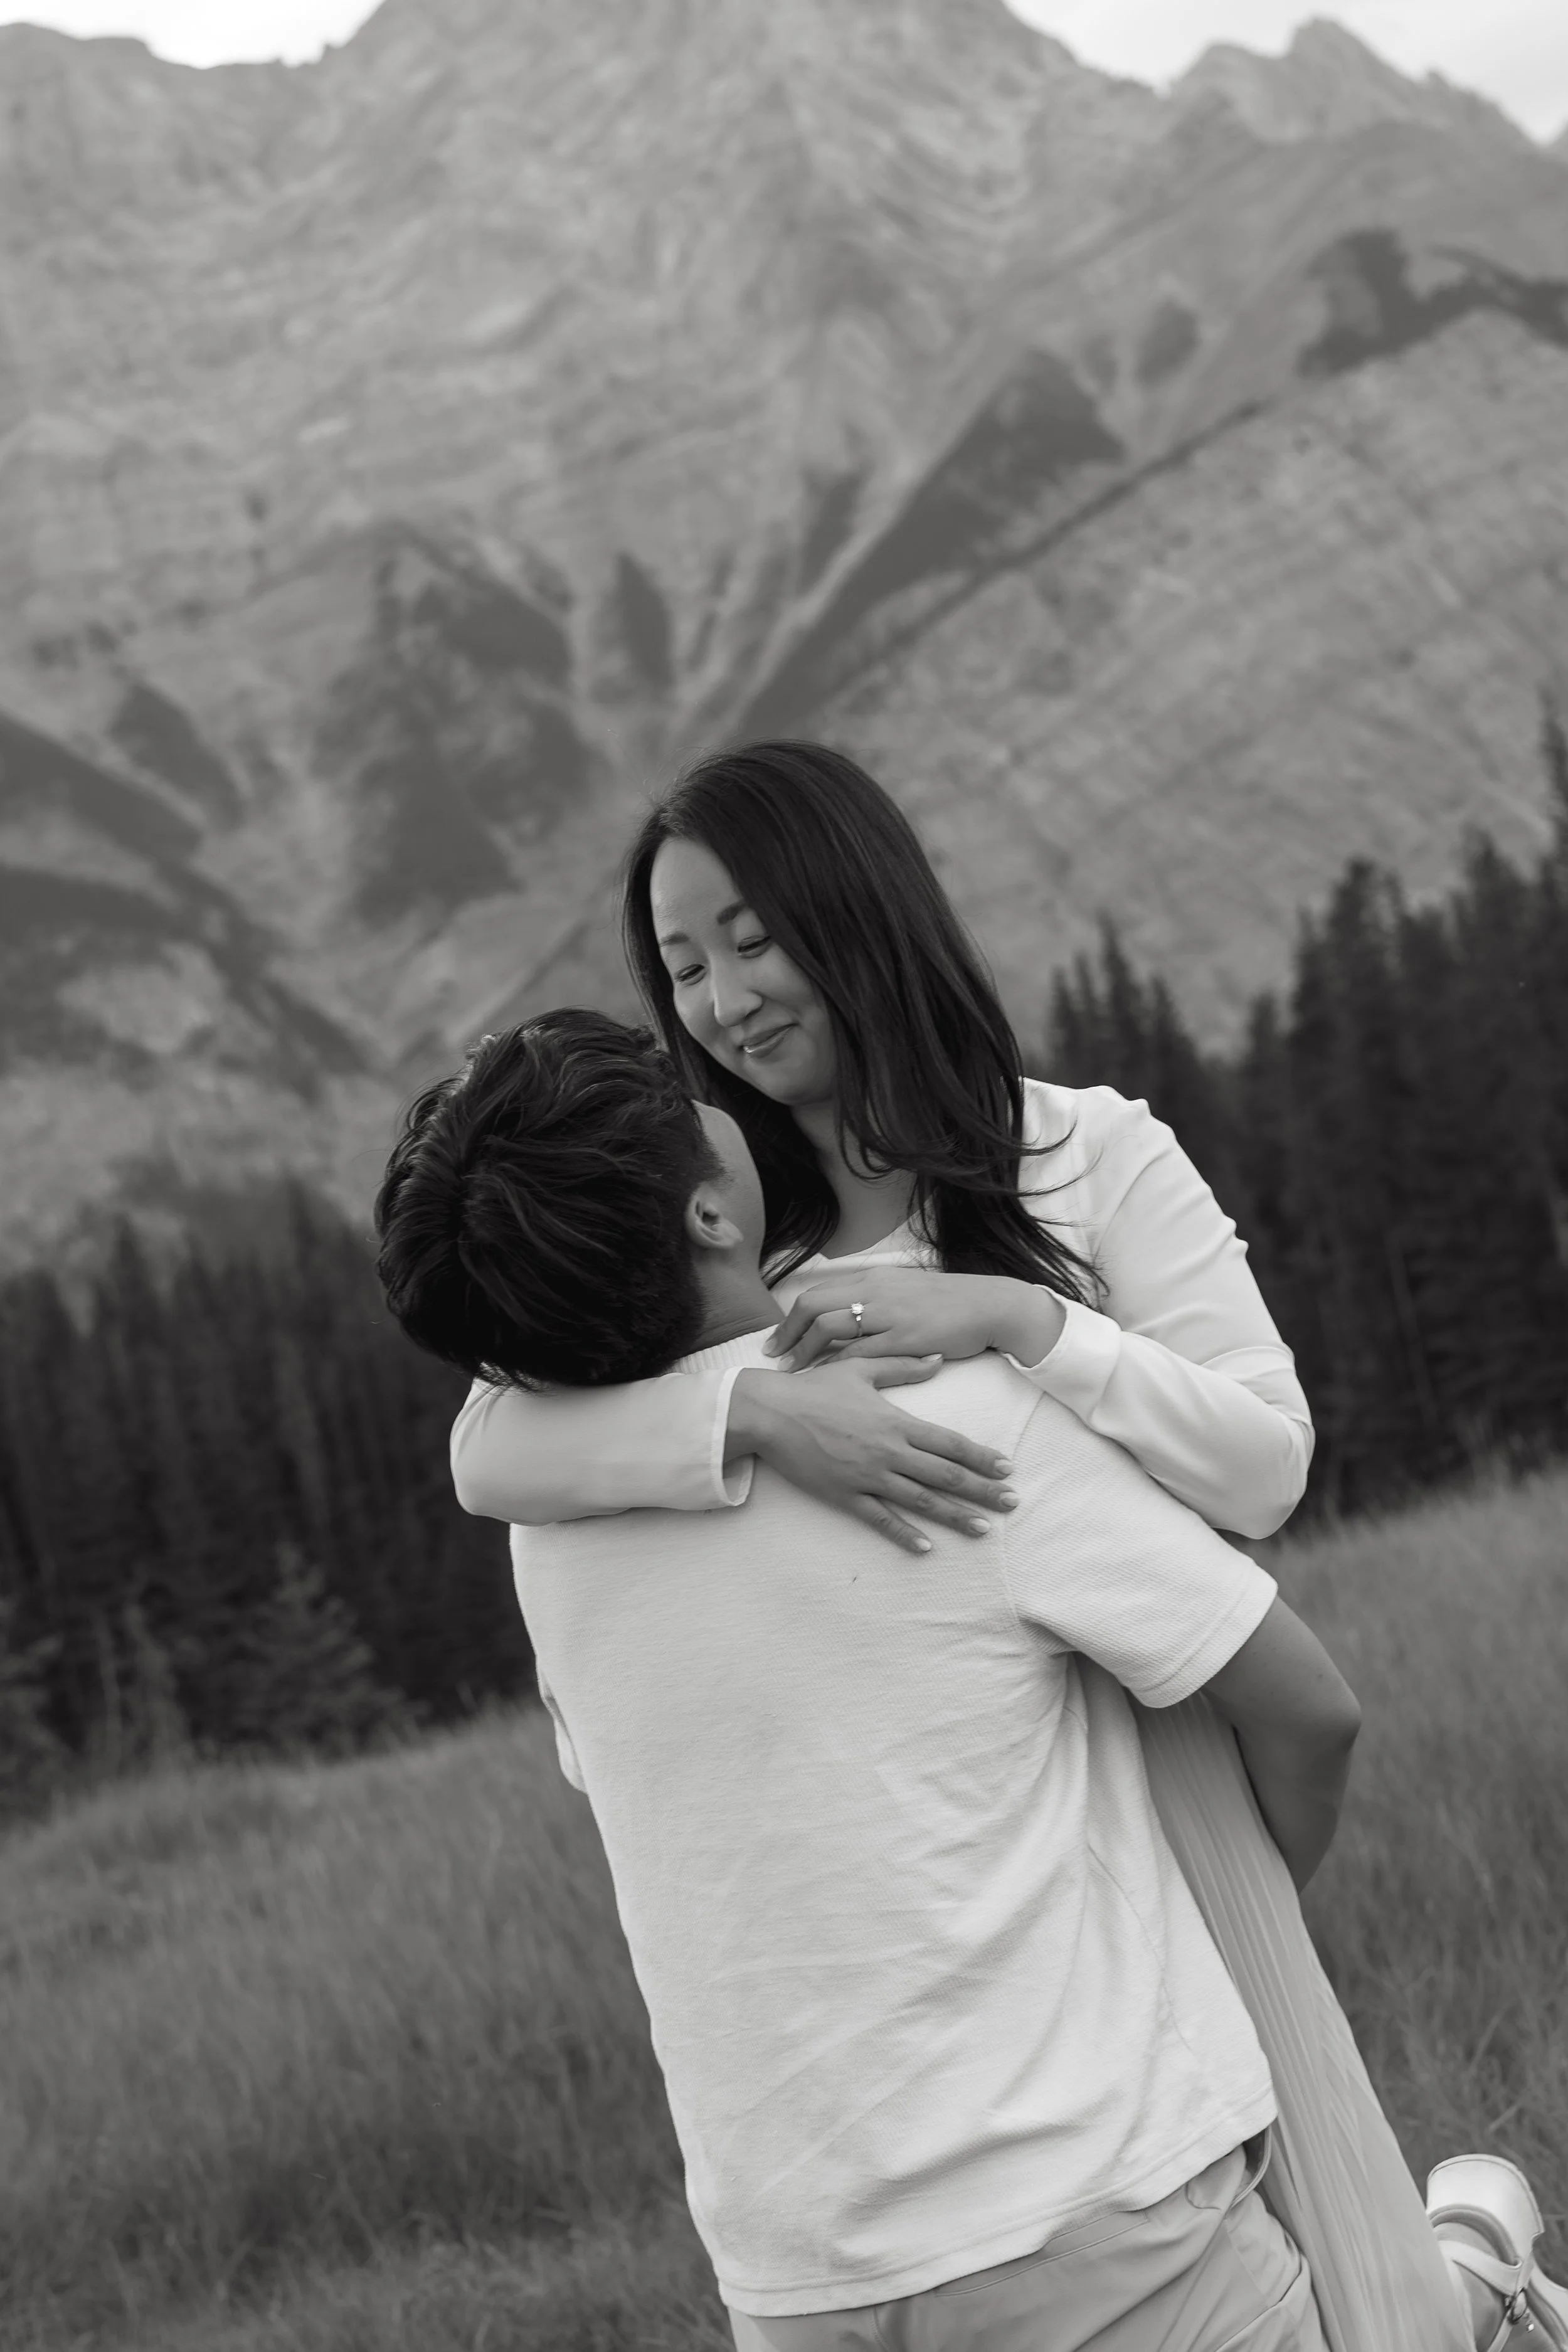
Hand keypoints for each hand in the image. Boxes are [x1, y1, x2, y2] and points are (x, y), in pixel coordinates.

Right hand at [728, 1358, 1017, 1554]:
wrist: (770, 1413)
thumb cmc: (815, 1387)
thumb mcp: (861, 1368)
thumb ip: (903, 1366)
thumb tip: (938, 1359)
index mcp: (895, 1422)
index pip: (948, 1443)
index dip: (981, 1457)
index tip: (1006, 1469)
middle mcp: (888, 1453)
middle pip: (945, 1476)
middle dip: (982, 1491)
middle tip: (1012, 1504)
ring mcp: (868, 1477)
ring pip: (920, 1501)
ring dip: (954, 1517)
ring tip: (983, 1530)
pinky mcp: (845, 1495)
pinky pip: (880, 1519)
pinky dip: (904, 1535)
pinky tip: (926, 1548)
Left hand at [763, 1267, 1065, 1372]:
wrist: (989, 1306)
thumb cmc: (946, 1302)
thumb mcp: (902, 1290)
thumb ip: (872, 1299)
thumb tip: (843, 1313)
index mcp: (872, 1279)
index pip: (817, 1294)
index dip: (791, 1317)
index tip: (777, 1338)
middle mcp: (874, 1291)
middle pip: (813, 1307)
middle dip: (787, 1333)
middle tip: (772, 1356)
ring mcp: (889, 1314)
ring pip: (831, 1327)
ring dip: (805, 1350)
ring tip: (792, 1371)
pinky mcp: (905, 1339)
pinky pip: (861, 1352)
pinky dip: (837, 1365)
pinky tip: (826, 1379)